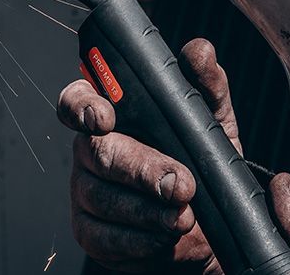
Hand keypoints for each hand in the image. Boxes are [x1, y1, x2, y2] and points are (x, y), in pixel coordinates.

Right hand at [57, 38, 238, 273]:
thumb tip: (199, 51)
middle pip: (98, 152)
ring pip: (103, 197)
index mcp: (110, 111)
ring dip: (148, 210)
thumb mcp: (211, 120)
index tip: (105, 117)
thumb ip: (206, 84)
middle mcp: (89, 146)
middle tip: (182, 184)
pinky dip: (140, 239)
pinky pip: (104, 237)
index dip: (82, 106)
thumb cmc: (200, 161)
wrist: (207, 227)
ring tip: (185, 216)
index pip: (77, 99)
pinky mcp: (89, 231)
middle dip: (142, 169)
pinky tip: (164, 236)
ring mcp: (84, 189)